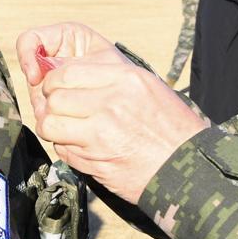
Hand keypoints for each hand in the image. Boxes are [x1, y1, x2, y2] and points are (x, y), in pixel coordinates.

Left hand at [16, 24, 207, 202]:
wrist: (187, 167)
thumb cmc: (171, 128)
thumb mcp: (149, 88)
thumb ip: (112, 79)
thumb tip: (74, 75)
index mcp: (125, 78)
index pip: (68, 71)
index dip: (56, 82)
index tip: (60, 90)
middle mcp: (111, 102)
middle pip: (55, 96)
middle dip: (52, 105)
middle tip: (62, 113)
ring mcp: (101, 132)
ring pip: (50, 124)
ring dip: (54, 128)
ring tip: (67, 131)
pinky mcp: (95, 159)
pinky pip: (62, 150)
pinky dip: (65, 149)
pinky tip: (82, 148)